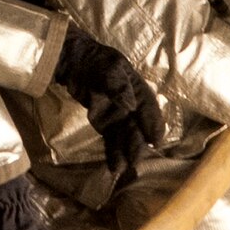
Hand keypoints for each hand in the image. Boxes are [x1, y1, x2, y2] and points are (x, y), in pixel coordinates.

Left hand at [53, 27, 165, 187]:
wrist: (73, 62)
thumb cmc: (95, 60)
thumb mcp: (108, 68)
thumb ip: (118, 87)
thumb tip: (130, 106)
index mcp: (138, 90)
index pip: (148, 109)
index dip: (153, 124)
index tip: (156, 140)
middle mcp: (132, 106)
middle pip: (137, 127)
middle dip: (137, 144)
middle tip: (136, 160)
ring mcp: (118, 116)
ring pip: (125, 137)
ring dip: (125, 152)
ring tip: (124, 168)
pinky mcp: (105, 124)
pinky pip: (111, 140)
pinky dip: (113, 153)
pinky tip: (114, 167)